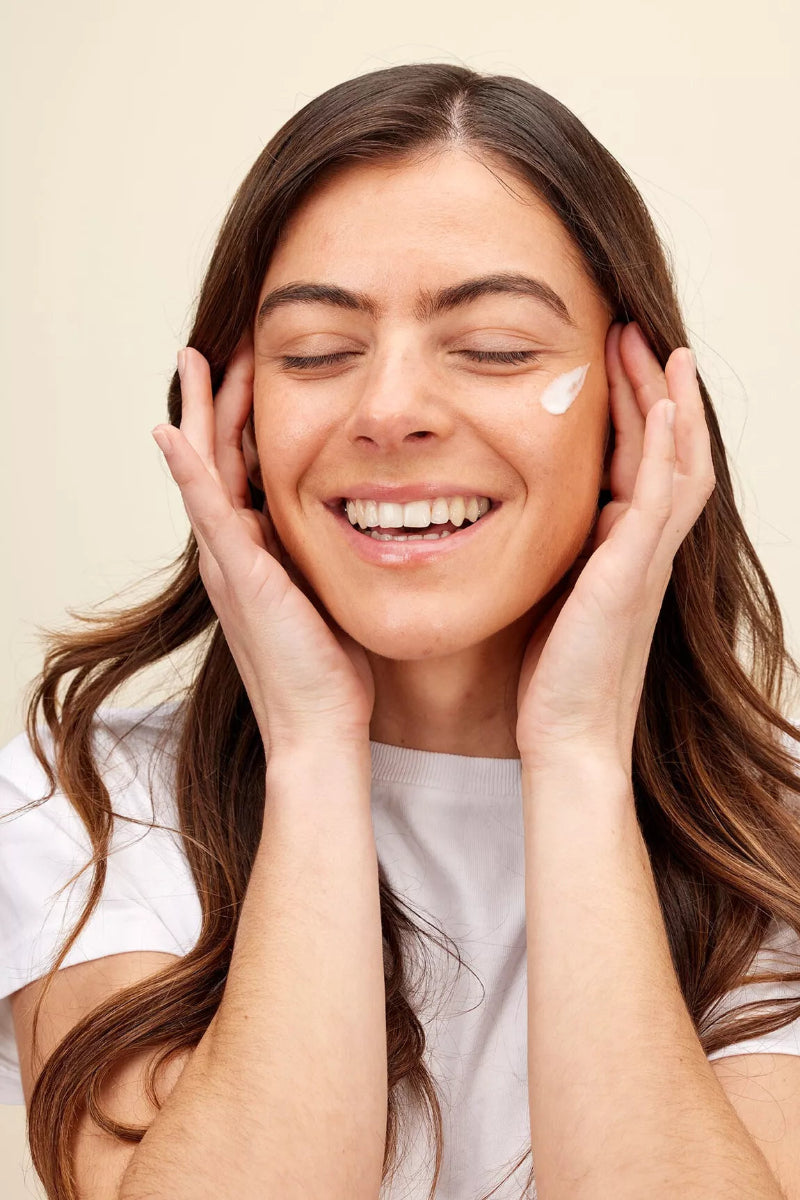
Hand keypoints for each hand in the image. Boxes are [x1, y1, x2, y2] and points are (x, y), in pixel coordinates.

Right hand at [152, 333, 374, 755]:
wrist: (321, 722)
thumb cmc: (333, 665)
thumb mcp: (333, 589)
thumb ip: (328, 551)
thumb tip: (364, 519)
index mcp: (260, 548)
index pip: (247, 466)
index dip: (248, 418)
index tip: (259, 372)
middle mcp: (236, 548)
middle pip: (220, 456)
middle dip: (221, 400)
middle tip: (225, 345)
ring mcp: (230, 559)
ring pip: (205, 470)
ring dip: (199, 413)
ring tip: (196, 360)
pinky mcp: (238, 573)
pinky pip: (206, 509)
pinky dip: (187, 469)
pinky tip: (170, 429)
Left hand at [515, 321, 715, 773]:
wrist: (565, 736)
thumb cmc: (550, 675)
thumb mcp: (549, 596)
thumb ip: (552, 552)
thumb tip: (512, 515)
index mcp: (621, 549)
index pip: (637, 462)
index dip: (630, 410)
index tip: (609, 360)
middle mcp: (644, 546)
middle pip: (666, 449)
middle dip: (652, 388)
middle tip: (633, 332)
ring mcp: (647, 557)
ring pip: (677, 460)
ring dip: (667, 400)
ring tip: (652, 345)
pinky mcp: (635, 570)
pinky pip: (663, 493)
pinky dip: (667, 445)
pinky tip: (663, 400)